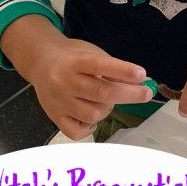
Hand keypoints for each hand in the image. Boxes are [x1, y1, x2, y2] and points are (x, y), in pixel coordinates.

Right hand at [1, 15, 151, 139]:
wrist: (41, 62)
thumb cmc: (74, 58)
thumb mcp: (93, 54)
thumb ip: (113, 69)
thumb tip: (140, 84)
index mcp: (75, 62)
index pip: (100, 65)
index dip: (122, 71)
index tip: (142, 75)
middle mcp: (64, 82)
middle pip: (101, 93)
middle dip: (129, 95)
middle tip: (145, 93)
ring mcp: (58, 102)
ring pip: (93, 115)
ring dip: (106, 110)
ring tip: (104, 101)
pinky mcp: (54, 117)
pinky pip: (77, 132)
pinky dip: (89, 127)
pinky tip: (90, 116)